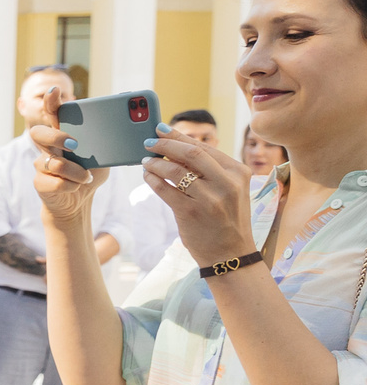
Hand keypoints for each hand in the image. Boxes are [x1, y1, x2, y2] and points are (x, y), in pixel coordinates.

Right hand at [25, 86, 105, 224]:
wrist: (77, 203)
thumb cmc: (89, 174)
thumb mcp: (105, 156)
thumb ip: (111, 142)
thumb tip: (135, 130)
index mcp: (62, 135)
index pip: (52, 113)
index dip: (50, 101)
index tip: (54, 91)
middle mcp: (47, 148)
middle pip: (38, 133)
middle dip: (56, 137)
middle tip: (75, 145)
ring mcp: (41, 165)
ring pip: (53, 162)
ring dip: (76, 171)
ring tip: (87, 176)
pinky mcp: (41, 184)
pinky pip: (57, 182)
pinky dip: (73, 185)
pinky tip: (78, 186)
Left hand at [136, 124, 257, 264]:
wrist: (231, 254)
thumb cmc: (227, 220)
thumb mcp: (229, 191)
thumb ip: (211, 171)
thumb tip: (176, 149)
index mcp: (239, 173)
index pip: (205, 147)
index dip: (179, 136)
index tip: (161, 129)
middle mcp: (227, 183)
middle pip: (190, 153)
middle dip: (165, 144)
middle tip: (148, 142)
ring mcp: (209, 198)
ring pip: (174, 170)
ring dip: (155, 163)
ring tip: (146, 161)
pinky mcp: (191, 212)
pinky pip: (164, 189)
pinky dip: (152, 180)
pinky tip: (147, 176)